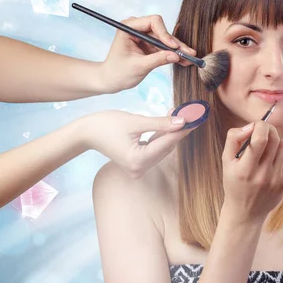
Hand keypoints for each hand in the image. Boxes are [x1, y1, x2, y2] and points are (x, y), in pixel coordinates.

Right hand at [78, 109, 195, 178]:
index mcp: (138, 160)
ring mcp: (138, 168)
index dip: (183, 129)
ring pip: (162, 149)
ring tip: (181, 115)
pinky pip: (154, 149)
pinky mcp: (137, 163)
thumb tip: (183, 122)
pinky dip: (161, 137)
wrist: (86, 132)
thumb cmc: (106, 125)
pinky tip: (169, 123)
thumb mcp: (136, 122)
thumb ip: (160, 123)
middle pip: (166, 147)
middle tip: (191, 114)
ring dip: (170, 133)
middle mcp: (139, 168)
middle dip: (178, 130)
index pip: (167, 143)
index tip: (196, 118)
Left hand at [99, 15, 196, 92]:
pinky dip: (174, 54)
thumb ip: (157, 60)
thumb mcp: (138, 67)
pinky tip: (184, 60)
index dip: (165, 33)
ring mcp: (145, 37)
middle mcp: (137, 29)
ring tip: (189, 58)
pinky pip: (165, 48)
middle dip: (175, 43)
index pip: (152, 22)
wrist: (110, 80)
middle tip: (188, 53)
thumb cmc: (118, 72)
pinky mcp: (150, 46)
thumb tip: (175, 56)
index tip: (173, 47)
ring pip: (166, 40)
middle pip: (162, 31)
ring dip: (177, 50)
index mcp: (129, 28)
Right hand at [220, 121, 282, 225]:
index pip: (260, 139)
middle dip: (268, 129)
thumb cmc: (234, 183)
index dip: (260, 126)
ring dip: (275, 140)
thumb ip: (233, 139)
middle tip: (261, 131)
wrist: (245, 212)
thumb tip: (250, 126)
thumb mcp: (226, 161)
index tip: (255, 126)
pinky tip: (270, 158)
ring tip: (265, 145)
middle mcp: (263, 175)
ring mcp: (277, 180)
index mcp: (245, 170)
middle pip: (274, 139)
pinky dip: (279, 152)